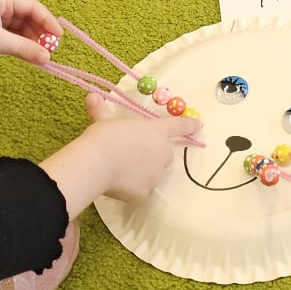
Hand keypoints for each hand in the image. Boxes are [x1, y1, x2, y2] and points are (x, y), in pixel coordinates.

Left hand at [0, 0, 62, 77]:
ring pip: (21, 28)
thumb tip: (47, 57)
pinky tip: (31, 55)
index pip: (30, 5)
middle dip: (40, 31)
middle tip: (52, 47)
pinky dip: (22, 46)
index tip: (58, 36)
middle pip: (27, 16)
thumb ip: (24, 48)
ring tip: (43, 54)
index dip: (46, 20)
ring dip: (32, 40)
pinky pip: (13, 37)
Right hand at [42, 92, 197, 212]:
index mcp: (156, 131)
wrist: (97, 164)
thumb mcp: (103, 120)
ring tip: (122, 168)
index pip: (178, 126)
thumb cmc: (104, 137)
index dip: (189, 125)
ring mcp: (156, 174)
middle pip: (164, 154)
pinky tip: (118, 183)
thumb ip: (101, 110)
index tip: (199, 125)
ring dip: (145, 171)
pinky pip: (142, 189)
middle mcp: (163, 153)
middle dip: (153, 154)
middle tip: (131, 154)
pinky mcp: (145, 193)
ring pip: (155, 173)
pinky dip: (133, 187)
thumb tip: (91, 97)